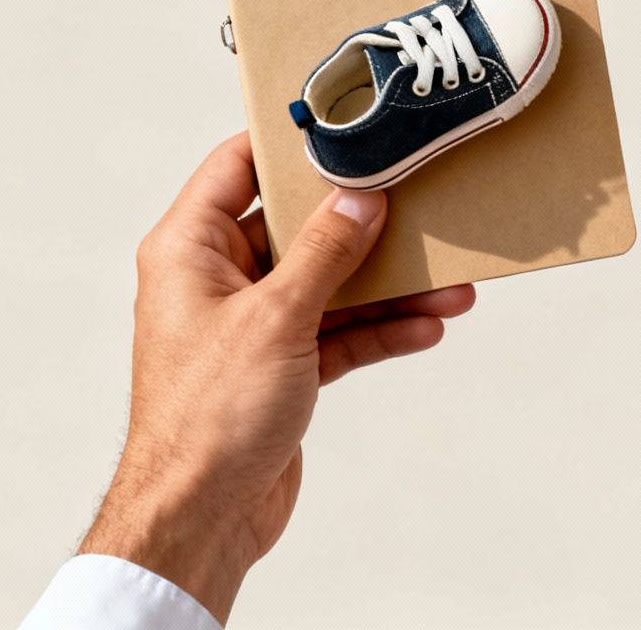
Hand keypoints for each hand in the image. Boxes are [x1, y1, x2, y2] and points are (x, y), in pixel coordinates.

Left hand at [79, 133, 475, 622]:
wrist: (200, 515)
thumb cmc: (207, 417)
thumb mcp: (277, 318)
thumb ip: (325, 253)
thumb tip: (359, 198)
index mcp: (190, 250)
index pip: (237, 168)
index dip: (289, 144)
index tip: (347, 125)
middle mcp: (217, 280)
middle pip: (299, 229)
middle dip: (365, 225)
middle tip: (418, 203)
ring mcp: (252, 325)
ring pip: (330, 285)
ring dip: (388, 286)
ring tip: (450, 283)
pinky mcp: (281, 368)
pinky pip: (339, 332)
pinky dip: (380, 330)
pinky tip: (428, 326)